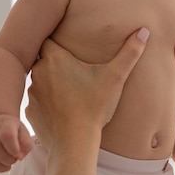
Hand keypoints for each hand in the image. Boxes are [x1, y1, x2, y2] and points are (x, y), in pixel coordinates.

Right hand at [0, 113, 32, 174]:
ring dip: (1, 168)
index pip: (7, 136)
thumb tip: (20, 157)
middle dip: (10, 161)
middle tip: (14, 158)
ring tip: (8, 164)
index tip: (18, 155)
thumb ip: (26, 143)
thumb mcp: (23, 132)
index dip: (14, 148)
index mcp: (4, 123)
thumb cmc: (12, 130)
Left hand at [25, 28, 148, 153]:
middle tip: (70, 66)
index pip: (48, 39)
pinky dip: (46, 102)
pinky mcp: (30, 111)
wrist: (75, 143)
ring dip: (48, 82)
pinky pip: (37, 101)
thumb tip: (144, 31)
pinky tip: (60, 107)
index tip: (67, 44)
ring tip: (66, 88)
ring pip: (38, 80)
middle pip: (42, 59)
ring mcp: (32, 93)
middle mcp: (38, 72)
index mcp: (55, 58)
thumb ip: (130, 52)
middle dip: (53, 62)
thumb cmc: (94, 107)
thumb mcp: (115, 77)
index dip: (56, 40)